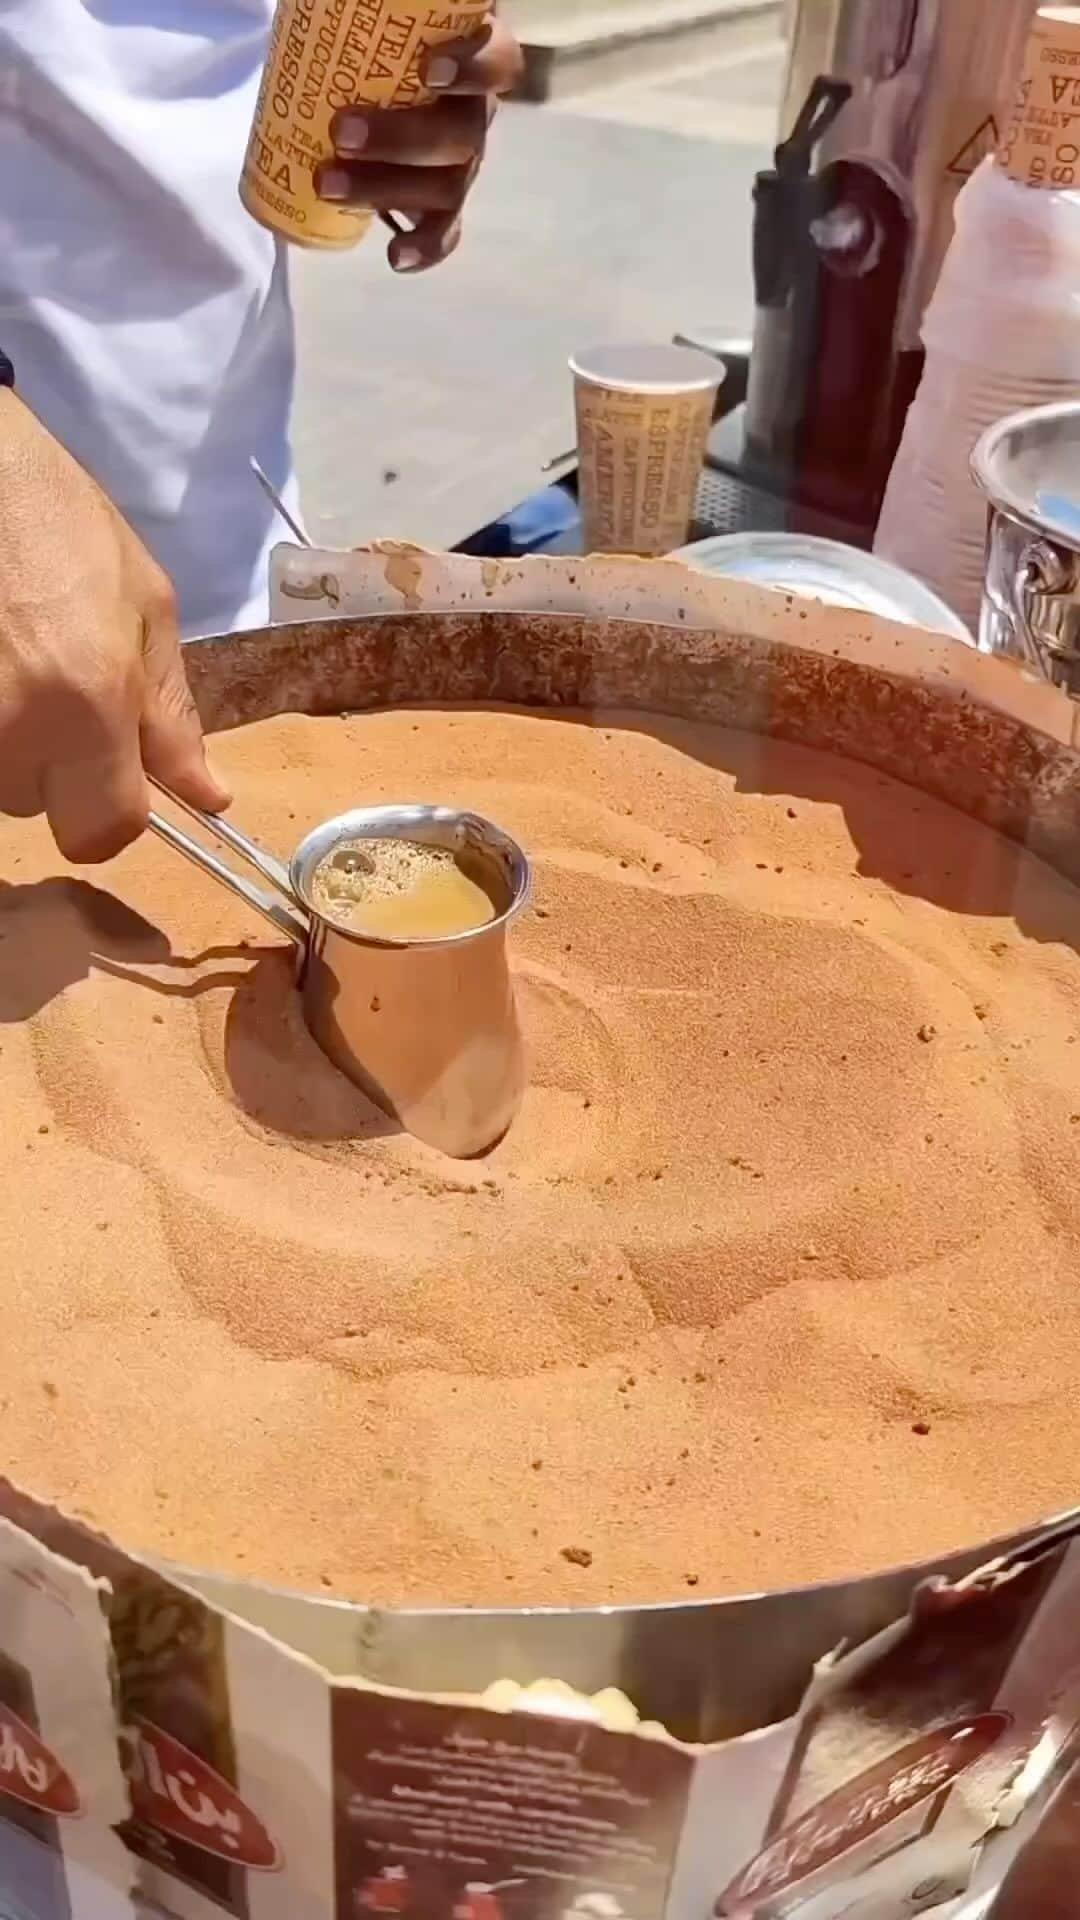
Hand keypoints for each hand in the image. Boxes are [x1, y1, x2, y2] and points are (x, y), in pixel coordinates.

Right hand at [0, 392, 228, 862]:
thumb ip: (172, 712)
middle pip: (39, 807)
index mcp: (87, 702)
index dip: (115, 816)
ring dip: (13, 744)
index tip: (118, 780)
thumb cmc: (59, 522)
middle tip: (58, 691)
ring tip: (17, 665)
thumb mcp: (145, 607)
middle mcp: (14, 726)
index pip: (102, 830)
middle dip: (57, 770)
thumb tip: (208, 796)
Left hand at [315, 13, 523, 272]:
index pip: (499, 64)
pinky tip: (395, 258)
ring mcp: (460, 161)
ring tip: (327, 182)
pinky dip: (425, 246)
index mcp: (475, 52)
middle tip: (340, 130)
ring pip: (443, 186)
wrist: (355, 61)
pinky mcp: (438, 200)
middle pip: (461, 135)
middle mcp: (476, 111)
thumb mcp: (369, 1)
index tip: (430, 69)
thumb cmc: (371, 20)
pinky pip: (444, 228)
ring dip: (387, 189)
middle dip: (401, 139)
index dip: (474, 69)